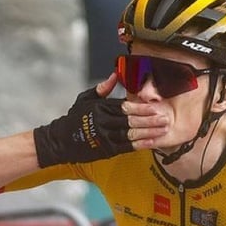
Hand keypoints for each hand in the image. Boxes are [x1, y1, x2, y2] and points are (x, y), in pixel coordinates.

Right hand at [32, 74, 163, 166]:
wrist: (60, 140)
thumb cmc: (75, 117)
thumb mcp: (86, 99)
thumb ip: (103, 89)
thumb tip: (115, 74)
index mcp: (101, 108)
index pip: (125, 107)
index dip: (141, 108)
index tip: (156, 108)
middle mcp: (104, 122)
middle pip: (131, 121)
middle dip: (150, 120)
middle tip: (165, 119)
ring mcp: (105, 137)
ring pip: (131, 134)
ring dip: (149, 132)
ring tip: (163, 130)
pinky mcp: (106, 150)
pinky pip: (126, 147)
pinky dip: (139, 145)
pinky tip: (151, 142)